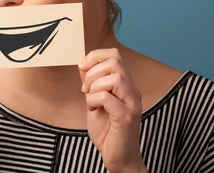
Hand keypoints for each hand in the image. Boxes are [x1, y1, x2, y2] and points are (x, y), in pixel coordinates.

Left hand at [78, 48, 146, 172]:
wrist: (118, 158)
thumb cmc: (107, 131)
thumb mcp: (95, 101)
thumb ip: (92, 84)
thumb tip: (83, 64)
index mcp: (125, 85)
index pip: (114, 55)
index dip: (95, 56)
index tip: (82, 67)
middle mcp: (132, 91)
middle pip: (115, 61)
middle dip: (93, 72)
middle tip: (85, 89)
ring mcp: (131, 103)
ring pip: (114, 77)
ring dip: (94, 87)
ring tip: (91, 101)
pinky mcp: (126, 117)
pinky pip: (107, 97)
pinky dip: (94, 100)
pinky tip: (94, 109)